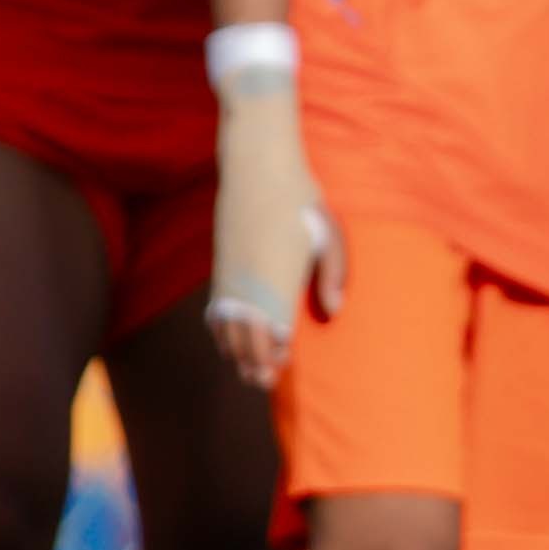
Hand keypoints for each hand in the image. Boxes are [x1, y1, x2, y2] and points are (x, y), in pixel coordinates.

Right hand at [209, 73, 337, 390]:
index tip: (283, 366)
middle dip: (254, 361)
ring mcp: (230, 276)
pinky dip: (220, 330)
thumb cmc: (301, 201)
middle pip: (248, 336)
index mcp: (280, 279)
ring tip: (247, 369)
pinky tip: (228, 340)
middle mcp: (251, 283)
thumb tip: (334, 309)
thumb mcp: (327, 234)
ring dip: (236, 350)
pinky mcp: (219, 267)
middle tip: (263, 380)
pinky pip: (214, 310)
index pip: (275, 330)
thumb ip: (331, 274)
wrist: (259, 169)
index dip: (277, 352)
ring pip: (227, 327)